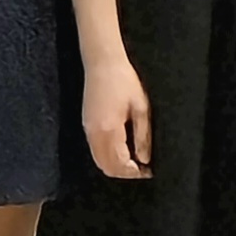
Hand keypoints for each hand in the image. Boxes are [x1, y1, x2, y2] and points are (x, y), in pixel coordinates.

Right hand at [81, 57, 153, 178]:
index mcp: (109, 130)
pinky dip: (108, 157)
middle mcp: (94, 133)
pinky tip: (122, 149)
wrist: (102, 62)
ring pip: (99, 161)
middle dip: (125, 173)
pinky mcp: (86, 124)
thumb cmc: (124, 80)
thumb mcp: (141, 108)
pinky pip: (95, 150)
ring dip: (116, 166)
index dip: (135, 172)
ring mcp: (88, 129)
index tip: (148, 171)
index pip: (120, 164)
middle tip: (142, 169)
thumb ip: (143, 136)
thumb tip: (145, 159)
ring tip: (134, 161)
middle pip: (107, 167)